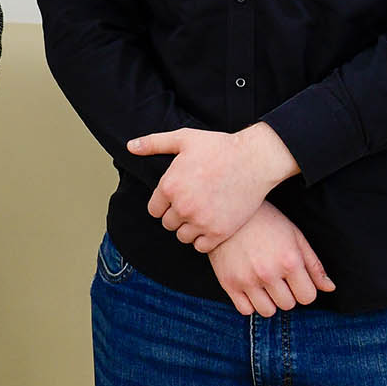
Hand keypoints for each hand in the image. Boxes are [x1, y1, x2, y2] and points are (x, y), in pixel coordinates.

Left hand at [128, 122, 298, 251]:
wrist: (255, 159)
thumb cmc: (219, 146)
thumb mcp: (184, 138)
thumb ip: (154, 143)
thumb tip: (130, 146)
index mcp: (169, 186)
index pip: (154, 210)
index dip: (164, 204)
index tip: (178, 197)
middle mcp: (182, 206)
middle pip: (167, 224)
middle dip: (176, 215)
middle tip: (193, 204)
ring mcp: (201, 221)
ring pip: (183, 236)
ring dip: (189, 228)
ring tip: (202, 214)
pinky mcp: (219, 232)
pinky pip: (200, 246)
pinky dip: (204, 239)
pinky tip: (212, 224)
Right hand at [207, 201, 334, 315]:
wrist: (227, 210)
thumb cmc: (266, 221)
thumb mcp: (295, 237)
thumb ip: (313, 265)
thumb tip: (330, 288)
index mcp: (289, 261)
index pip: (307, 297)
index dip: (304, 289)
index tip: (296, 279)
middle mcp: (268, 273)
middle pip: (288, 305)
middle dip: (287, 294)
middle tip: (278, 277)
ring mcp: (246, 279)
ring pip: (267, 311)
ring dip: (269, 301)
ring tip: (264, 284)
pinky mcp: (228, 283)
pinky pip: (245, 310)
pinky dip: (250, 303)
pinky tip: (250, 287)